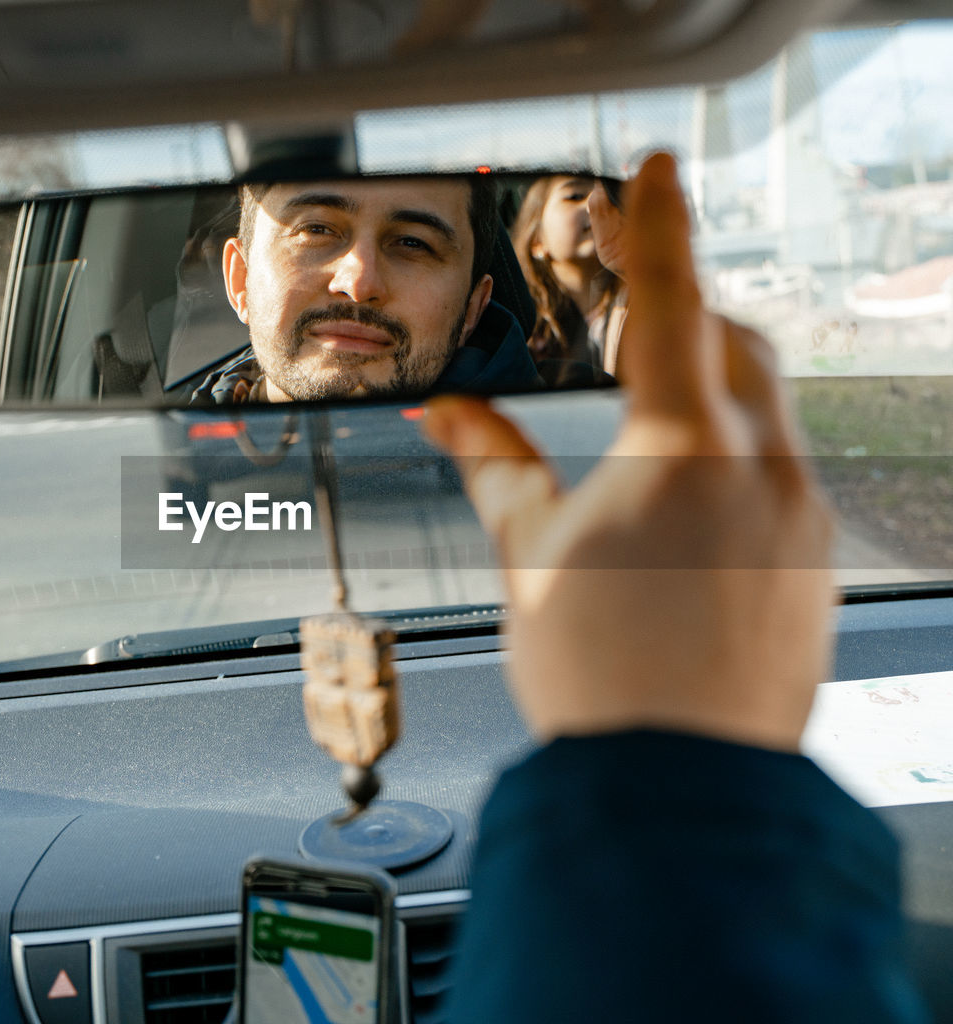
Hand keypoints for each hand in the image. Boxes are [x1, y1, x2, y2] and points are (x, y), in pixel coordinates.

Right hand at [424, 153, 834, 752]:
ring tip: (652, 424)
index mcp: (680, 452)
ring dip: (713, 391)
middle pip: (734, 347)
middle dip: (687, 317)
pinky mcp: (814, 566)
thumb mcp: (530, 556)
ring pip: (767, 411)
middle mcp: (760, 472)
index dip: (657, 226)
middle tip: (634, 323)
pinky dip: (738, 460)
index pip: (668, 305)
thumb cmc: (600, 678)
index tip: (656, 168)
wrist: (674, 786)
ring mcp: (801, 520)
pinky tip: (689, 510)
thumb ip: (492, 467)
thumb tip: (446, 414)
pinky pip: (785, 477)